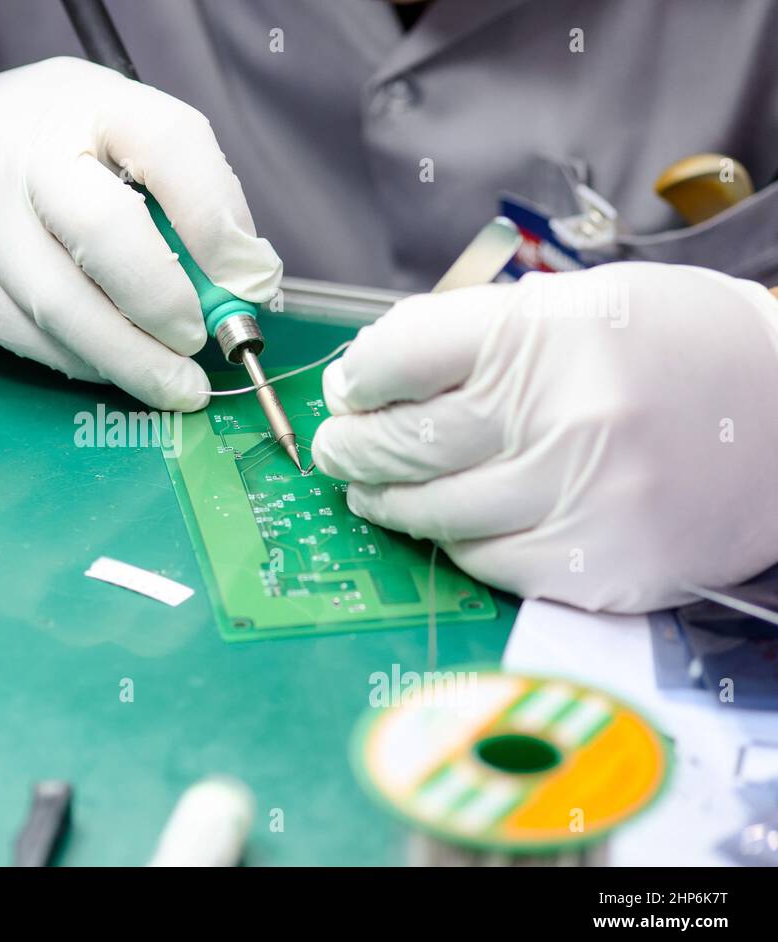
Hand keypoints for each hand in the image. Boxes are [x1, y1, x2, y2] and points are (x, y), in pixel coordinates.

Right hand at [0, 57, 281, 411]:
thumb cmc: (26, 155)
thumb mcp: (100, 137)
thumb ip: (174, 195)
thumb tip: (243, 278)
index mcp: (79, 101)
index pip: (167, 143)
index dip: (217, 217)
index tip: (247, 275)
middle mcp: (19, 152)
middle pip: (107, 234)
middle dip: (166, 302)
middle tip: (199, 339)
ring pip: (65, 309)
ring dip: (132, 359)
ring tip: (175, 384)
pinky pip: (32, 341)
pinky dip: (82, 363)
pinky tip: (109, 365)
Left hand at [311, 263, 777, 611]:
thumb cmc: (673, 351)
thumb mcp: (576, 307)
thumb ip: (473, 337)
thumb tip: (373, 375)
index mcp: (545, 337)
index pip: (400, 359)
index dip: (359, 378)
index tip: (348, 390)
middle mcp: (559, 421)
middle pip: (402, 443)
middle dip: (350, 447)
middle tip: (334, 448)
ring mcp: (580, 501)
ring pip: (433, 514)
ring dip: (386, 502)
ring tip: (371, 490)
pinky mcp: (598, 567)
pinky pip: (485, 563)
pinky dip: (454, 542)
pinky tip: (448, 522)